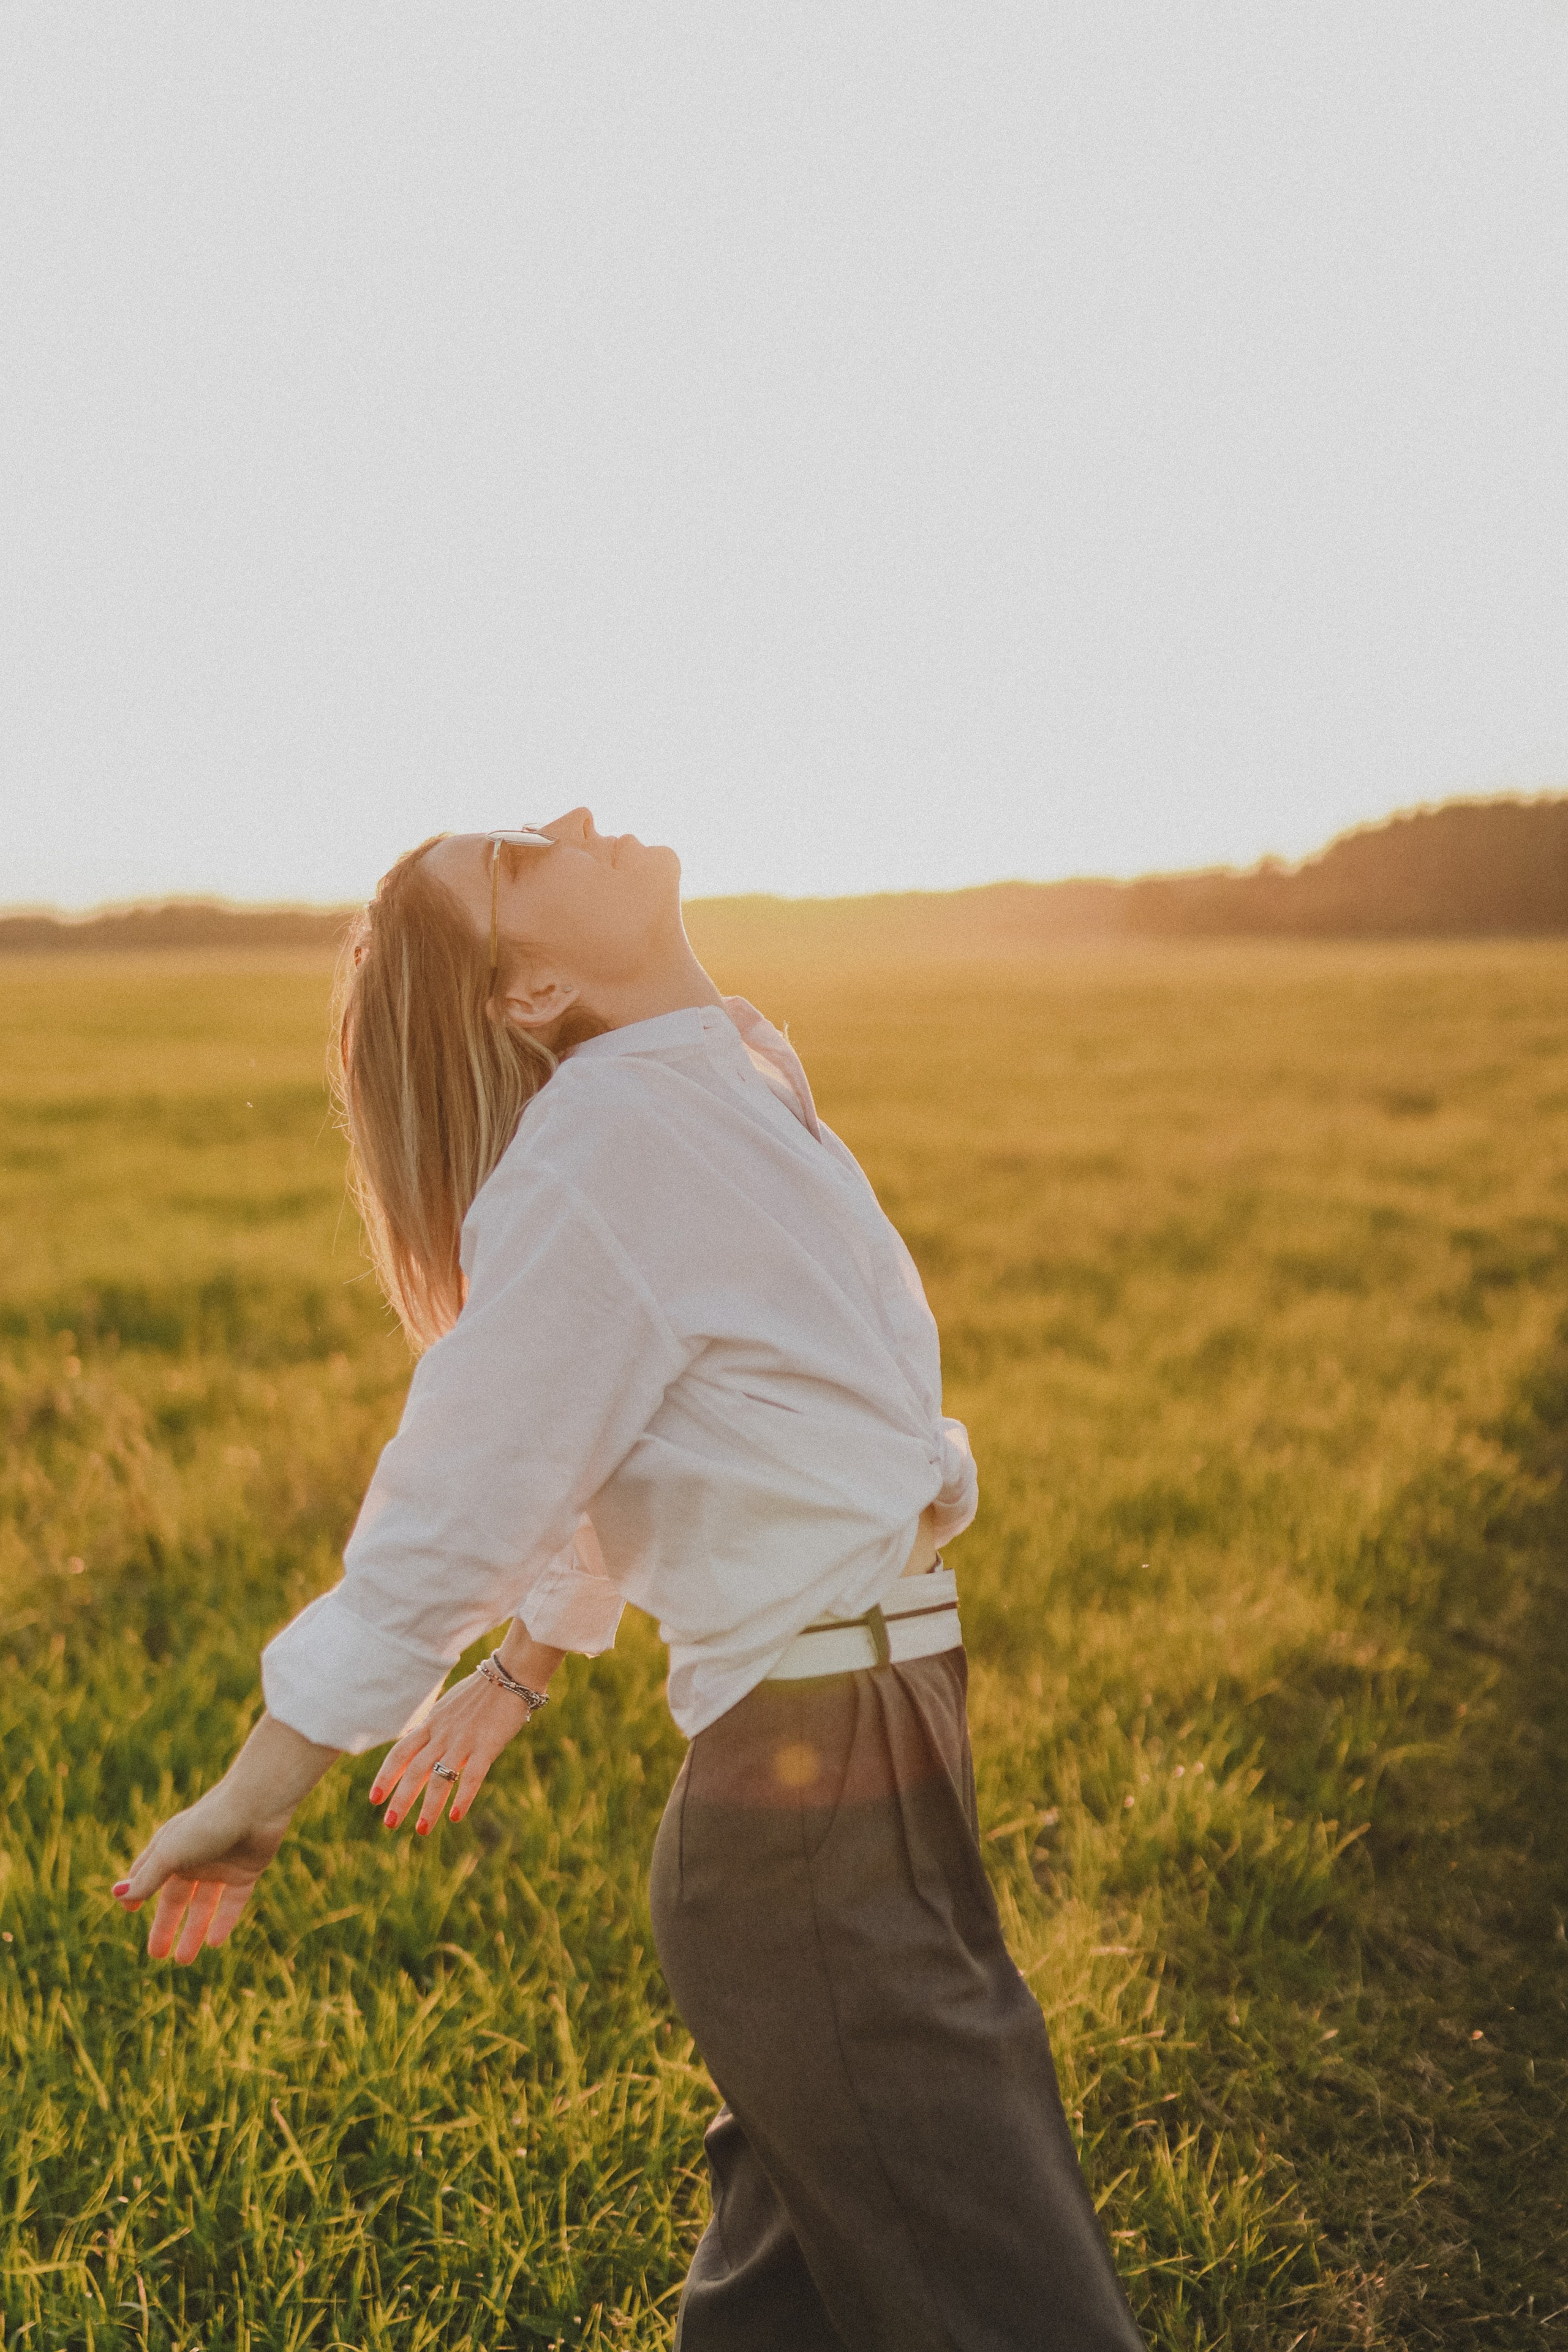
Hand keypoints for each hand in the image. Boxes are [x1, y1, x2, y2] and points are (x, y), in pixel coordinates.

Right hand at [113, 1785, 288, 1962]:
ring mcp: (222, 1865)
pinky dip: (223, 1922)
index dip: (138, 1891)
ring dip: (194, 1931)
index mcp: (172, 1846)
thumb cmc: (207, 1824)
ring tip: (183, 1960)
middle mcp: (195, 1857)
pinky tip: (213, 1943)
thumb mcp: (170, 1854)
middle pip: (177, 1898)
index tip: (129, 1910)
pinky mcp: (246, 1871)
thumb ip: (147, 1878)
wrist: (256, 1806)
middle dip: (166, 1925)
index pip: (150, 1874)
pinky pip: (232, 1903)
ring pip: (204, 1906)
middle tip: (156, 1955)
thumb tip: (117, 1896)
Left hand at [371, 1644, 556, 1835]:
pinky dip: (462, 1797)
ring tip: (422, 1830)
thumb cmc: (481, 1691)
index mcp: (431, 1724)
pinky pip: (472, 1776)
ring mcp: (464, 1740)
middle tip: (390, 1824)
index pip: (400, 1753)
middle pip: (414, 1770)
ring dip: (429, 1806)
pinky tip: (455, 1816)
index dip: (385, 1776)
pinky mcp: (487, 1745)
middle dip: (401, 1799)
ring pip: (440, 1778)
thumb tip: (417, 1744)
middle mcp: (442, 1734)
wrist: (511, 1673)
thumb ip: (433, 1728)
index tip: (374, 1798)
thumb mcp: (447, 1707)